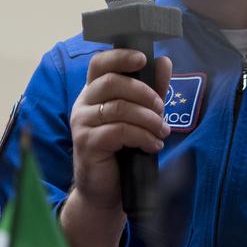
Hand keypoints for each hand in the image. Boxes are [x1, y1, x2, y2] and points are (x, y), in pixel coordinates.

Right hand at [61, 48, 172, 246]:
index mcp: (93, 92)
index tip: (144, 59)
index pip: (100, 63)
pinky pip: (118, 131)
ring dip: (148, 118)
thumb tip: (164, 62)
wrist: (105, 190)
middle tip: (162, 109)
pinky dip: (142, 136)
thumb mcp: (139, 116)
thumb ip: (150, 90)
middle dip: (144, 93)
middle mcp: (83, 104)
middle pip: (112, 82)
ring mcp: (81, 124)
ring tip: (162, 131)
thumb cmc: (121, 151)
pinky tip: (153, 145)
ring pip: (118, 108)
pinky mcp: (87, 144)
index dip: (120, 56)